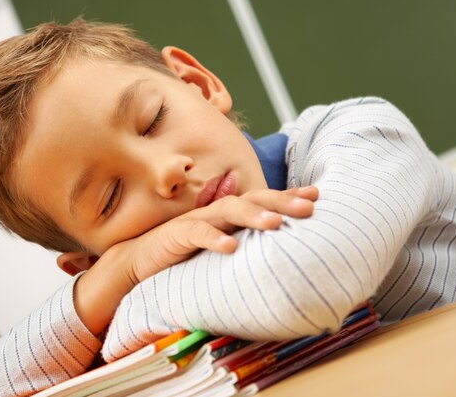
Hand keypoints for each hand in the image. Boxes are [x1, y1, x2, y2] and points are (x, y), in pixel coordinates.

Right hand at [66, 185, 317, 335]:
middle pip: (252, 198)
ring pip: (228, 210)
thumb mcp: (218, 246)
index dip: (288, 195)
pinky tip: (231, 248)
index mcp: (228, 213)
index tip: (316, 195)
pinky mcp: (176, 235)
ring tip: (276, 224)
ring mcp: (196, 221)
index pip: (262, 199)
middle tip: (309, 207)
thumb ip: (242, 240)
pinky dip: (214, 239)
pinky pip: (197, 234)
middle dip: (281, 200)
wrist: (139, 260)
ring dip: (253, 216)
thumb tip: (277, 248)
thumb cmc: (183, 253)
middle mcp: (215, 211)